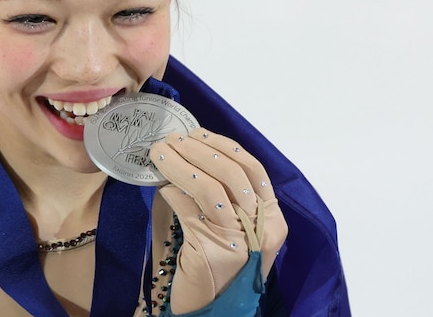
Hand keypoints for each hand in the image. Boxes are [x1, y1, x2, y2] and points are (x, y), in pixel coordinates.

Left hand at [149, 129, 287, 312]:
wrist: (211, 313)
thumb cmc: (220, 270)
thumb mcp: (230, 230)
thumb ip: (221, 198)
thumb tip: (186, 155)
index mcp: (273, 218)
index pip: (252, 168)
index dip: (223, 145)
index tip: (197, 133)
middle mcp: (264, 228)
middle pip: (231, 172)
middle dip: (197, 149)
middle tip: (170, 140)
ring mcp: (241, 240)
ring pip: (210, 186)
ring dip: (179, 164)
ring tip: (159, 153)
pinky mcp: (215, 251)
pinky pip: (190, 209)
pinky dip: (173, 193)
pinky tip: (161, 187)